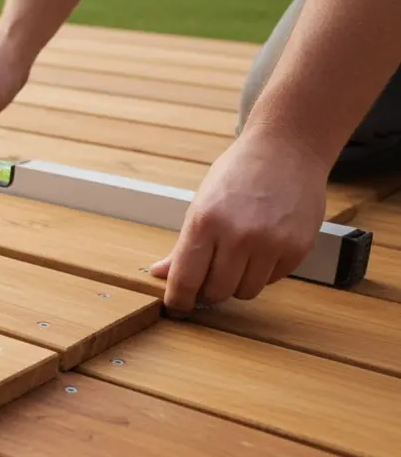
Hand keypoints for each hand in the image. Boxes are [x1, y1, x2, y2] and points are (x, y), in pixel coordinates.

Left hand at [149, 126, 330, 314]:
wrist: (287, 149)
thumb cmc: (238, 174)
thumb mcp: (201, 203)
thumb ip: (183, 245)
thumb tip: (160, 274)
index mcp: (205, 222)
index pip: (186, 278)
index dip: (178, 299)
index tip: (176, 307)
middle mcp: (238, 235)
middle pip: (217, 292)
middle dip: (208, 292)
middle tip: (209, 279)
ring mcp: (271, 243)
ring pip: (246, 291)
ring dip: (237, 284)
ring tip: (237, 259)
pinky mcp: (297, 248)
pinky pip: (272, 280)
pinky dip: (263, 273)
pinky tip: (262, 248)